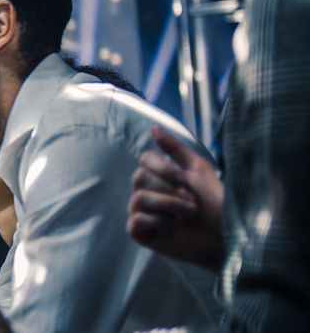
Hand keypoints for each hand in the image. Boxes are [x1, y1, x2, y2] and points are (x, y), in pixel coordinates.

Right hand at [127, 125, 224, 270]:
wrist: (226, 235)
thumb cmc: (216, 203)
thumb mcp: (199, 169)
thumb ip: (175, 149)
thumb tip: (154, 128)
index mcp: (159, 176)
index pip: (144, 160)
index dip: (162, 167)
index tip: (183, 178)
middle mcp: (147, 193)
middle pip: (139, 178)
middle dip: (170, 189)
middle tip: (191, 200)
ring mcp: (141, 213)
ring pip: (139, 198)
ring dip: (169, 204)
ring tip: (188, 213)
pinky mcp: (140, 233)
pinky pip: (137, 220)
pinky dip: (159, 221)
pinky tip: (173, 227)